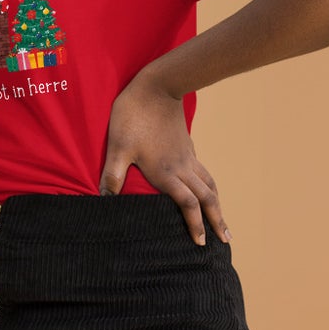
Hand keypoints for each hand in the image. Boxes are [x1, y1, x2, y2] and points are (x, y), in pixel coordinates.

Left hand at [97, 70, 231, 245]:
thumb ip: (112, 174)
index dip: (195, 225)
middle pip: (206, 199)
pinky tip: (208, 192)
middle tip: (225, 241)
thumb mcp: (118, 147)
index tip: (200, 244)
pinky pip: (203, 173)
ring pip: (209, 185)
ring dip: (218, 205)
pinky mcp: (187, 147)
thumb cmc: (134, 115)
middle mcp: (182, 168)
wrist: (157, 85)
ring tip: (224, 222)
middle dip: (217, 221)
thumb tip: (102, 199)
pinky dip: (209, 188)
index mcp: (166, 173)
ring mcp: (187, 157)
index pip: (188, 205)